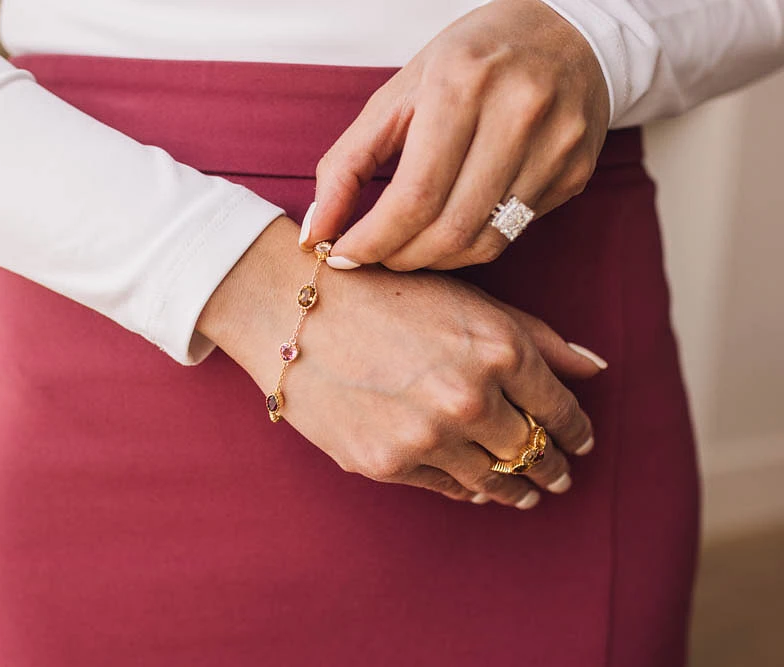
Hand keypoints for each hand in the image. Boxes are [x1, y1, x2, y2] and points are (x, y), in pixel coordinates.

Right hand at [200, 217, 605, 508]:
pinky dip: (468, 489)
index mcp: (498, 349)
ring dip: (517, 490)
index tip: (581, 442)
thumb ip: (537, 337)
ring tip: (525, 494)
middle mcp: (470, 398)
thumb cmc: (383, 295)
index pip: (560, 410)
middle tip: (560, 477)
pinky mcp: (388, 464)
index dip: (577, 432)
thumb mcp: (466, 300)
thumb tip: (597, 369)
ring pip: (494, 480)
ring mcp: (427, 436)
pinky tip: (476, 487)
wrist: (294, 313)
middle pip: (533, 452)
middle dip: (553, 467)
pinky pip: (446, 487)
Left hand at [300, 0, 609, 270]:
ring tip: (409, 246)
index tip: (343, 255)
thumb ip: (347, 164)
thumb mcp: (397, 96)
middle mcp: (518, 113)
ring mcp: (555, 145)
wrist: (564, 34)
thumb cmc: (467, 63)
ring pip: (483, 242)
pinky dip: (470, 244)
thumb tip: (314, 231)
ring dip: (434, 259)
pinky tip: (452, 226)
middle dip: (399, 257)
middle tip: (375, 256)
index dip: (372, 240)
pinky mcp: (575, 171)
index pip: (413, 195)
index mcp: (462, 84)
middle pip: (448, 227)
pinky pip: (513, 234)